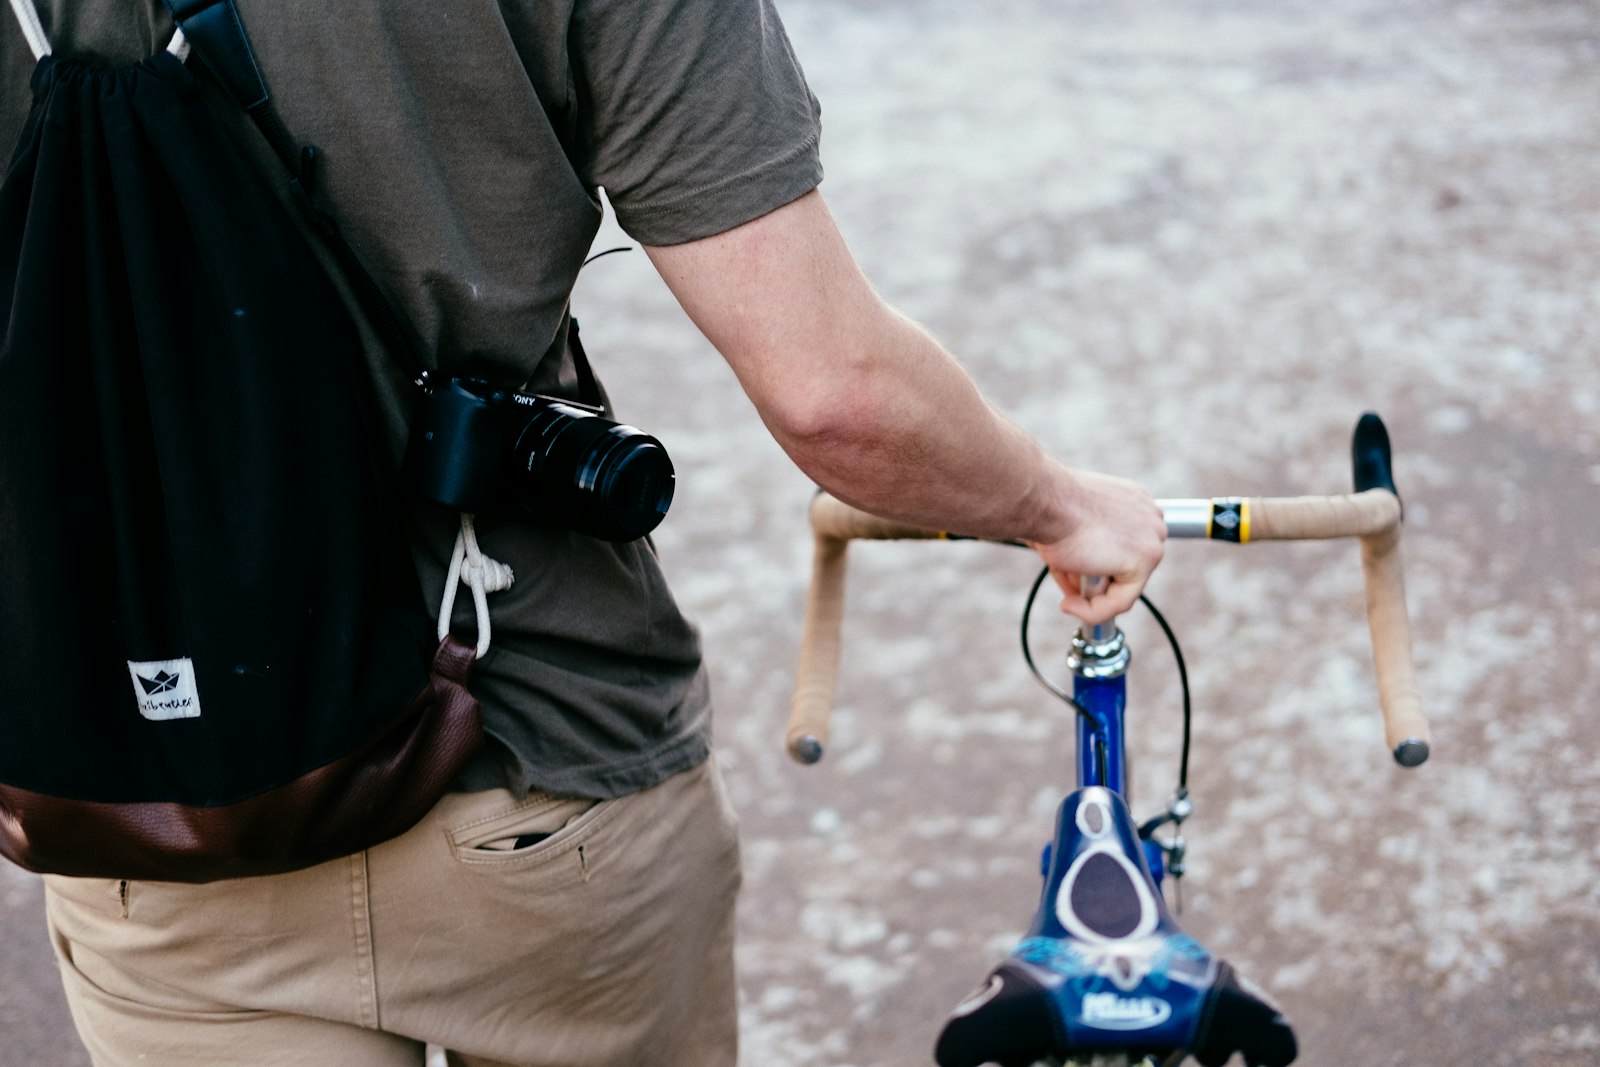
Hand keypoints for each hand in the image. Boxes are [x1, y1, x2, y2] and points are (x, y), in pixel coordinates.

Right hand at [1029, 470, 1166, 624]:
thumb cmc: (1049, 507)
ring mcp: (1152, 537)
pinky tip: (1070, 604)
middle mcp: (1149, 516)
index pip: (1124, 545)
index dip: (1098, 567)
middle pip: (1126, 565)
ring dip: (1091, 596)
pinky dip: (1094, 610)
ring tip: (1066, 593)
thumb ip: (1086, 550)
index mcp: (1132, 501)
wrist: (1046, 500)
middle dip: (1096, 581)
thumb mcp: (1070, 527)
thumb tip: (1080, 581)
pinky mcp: (1145, 559)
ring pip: (1124, 586)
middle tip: (1069, 589)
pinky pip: (1121, 601)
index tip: (1075, 576)